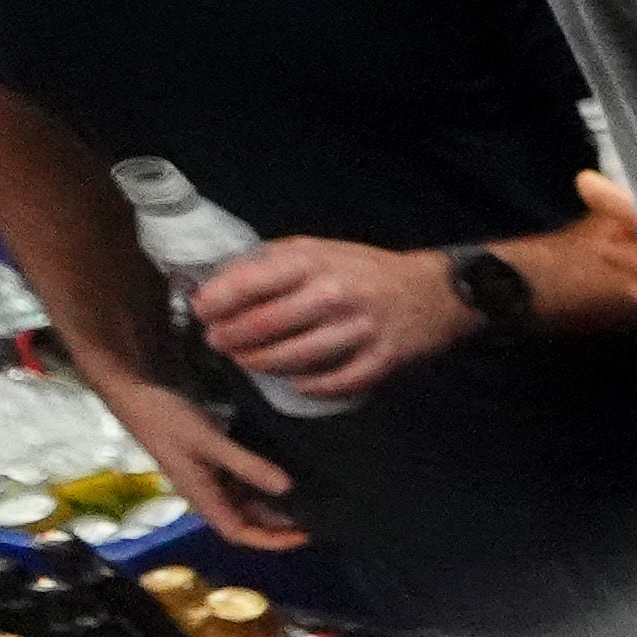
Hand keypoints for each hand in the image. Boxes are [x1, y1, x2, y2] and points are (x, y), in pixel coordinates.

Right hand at [96, 371, 303, 547]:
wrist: (133, 390)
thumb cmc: (166, 417)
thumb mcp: (209, 441)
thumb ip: (246, 464)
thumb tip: (287, 488)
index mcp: (202, 496)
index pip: (239, 533)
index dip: (272, 540)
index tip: (305, 535)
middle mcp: (206, 492)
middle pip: (246, 520)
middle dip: (278, 523)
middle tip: (317, 514)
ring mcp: (207, 475)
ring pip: (245, 499)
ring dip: (272, 502)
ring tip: (308, 496)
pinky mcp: (208, 458)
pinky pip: (239, 479)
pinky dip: (261, 480)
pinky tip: (282, 471)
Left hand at [190, 238, 475, 402]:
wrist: (436, 291)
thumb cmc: (368, 270)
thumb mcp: (320, 249)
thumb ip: (277, 262)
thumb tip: (226, 281)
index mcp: (314, 262)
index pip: (250, 283)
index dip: (217, 300)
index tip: (201, 310)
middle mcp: (333, 295)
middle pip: (266, 324)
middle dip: (232, 337)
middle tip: (217, 342)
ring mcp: (359, 330)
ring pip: (296, 357)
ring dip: (262, 363)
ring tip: (246, 362)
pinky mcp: (381, 359)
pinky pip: (337, 381)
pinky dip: (312, 387)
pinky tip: (297, 385)